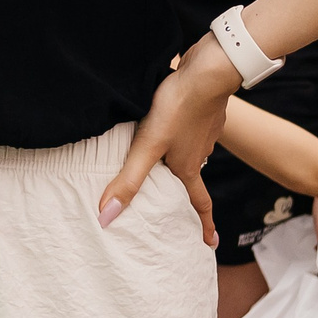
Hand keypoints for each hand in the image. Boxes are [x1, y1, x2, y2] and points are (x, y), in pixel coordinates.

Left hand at [98, 37, 237, 243]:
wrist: (207, 73)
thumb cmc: (178, 109)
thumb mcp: (148, 146)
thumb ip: (129, 180)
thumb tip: (107, 216)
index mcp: (187, 167)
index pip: (199, 203)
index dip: (204, 225)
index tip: (211, 243)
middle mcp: (198, 153)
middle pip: (191, 177)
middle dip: (186, 190)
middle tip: (179, 200)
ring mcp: (204, 131)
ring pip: (191, 151)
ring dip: (182, 157)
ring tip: (168, 159)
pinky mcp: (202, 111)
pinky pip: (190, 128)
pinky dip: (182, 132)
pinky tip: (170, 123)